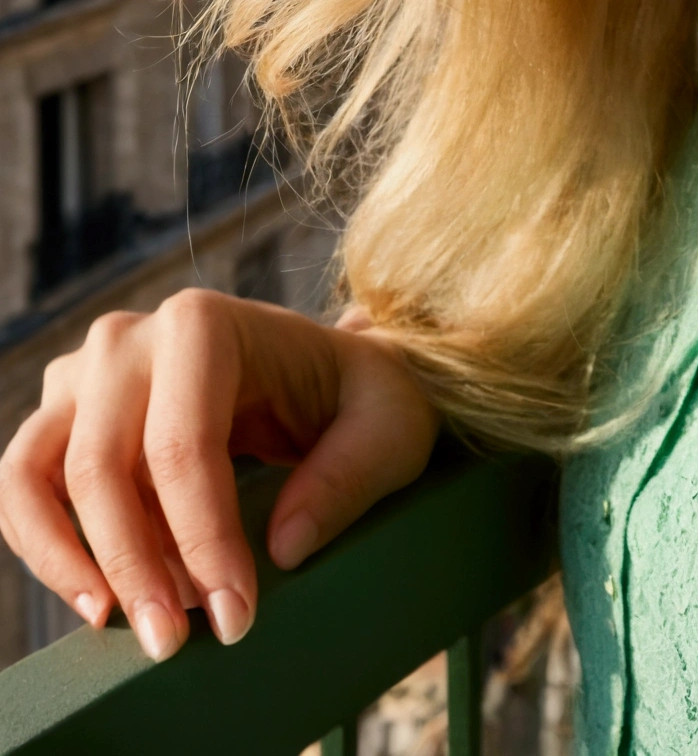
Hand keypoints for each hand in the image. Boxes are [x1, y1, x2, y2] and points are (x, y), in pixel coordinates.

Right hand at [0, 291, 438, 660]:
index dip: (201, 540)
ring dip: (72, 560)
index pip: (182, 444)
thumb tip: (284, 547)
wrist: (326, 376)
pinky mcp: (64, 415)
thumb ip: (349, 476)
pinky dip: (44, 544)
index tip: (235, 616)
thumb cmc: (358, 398)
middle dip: (137, 567)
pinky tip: (95, 598)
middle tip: (177, 643)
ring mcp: (86, 373)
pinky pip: (23, 485)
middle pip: (103, 465)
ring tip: (122, 624)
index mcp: (206, 324)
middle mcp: (132, 338)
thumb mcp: (392, 426)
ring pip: (38, 473)